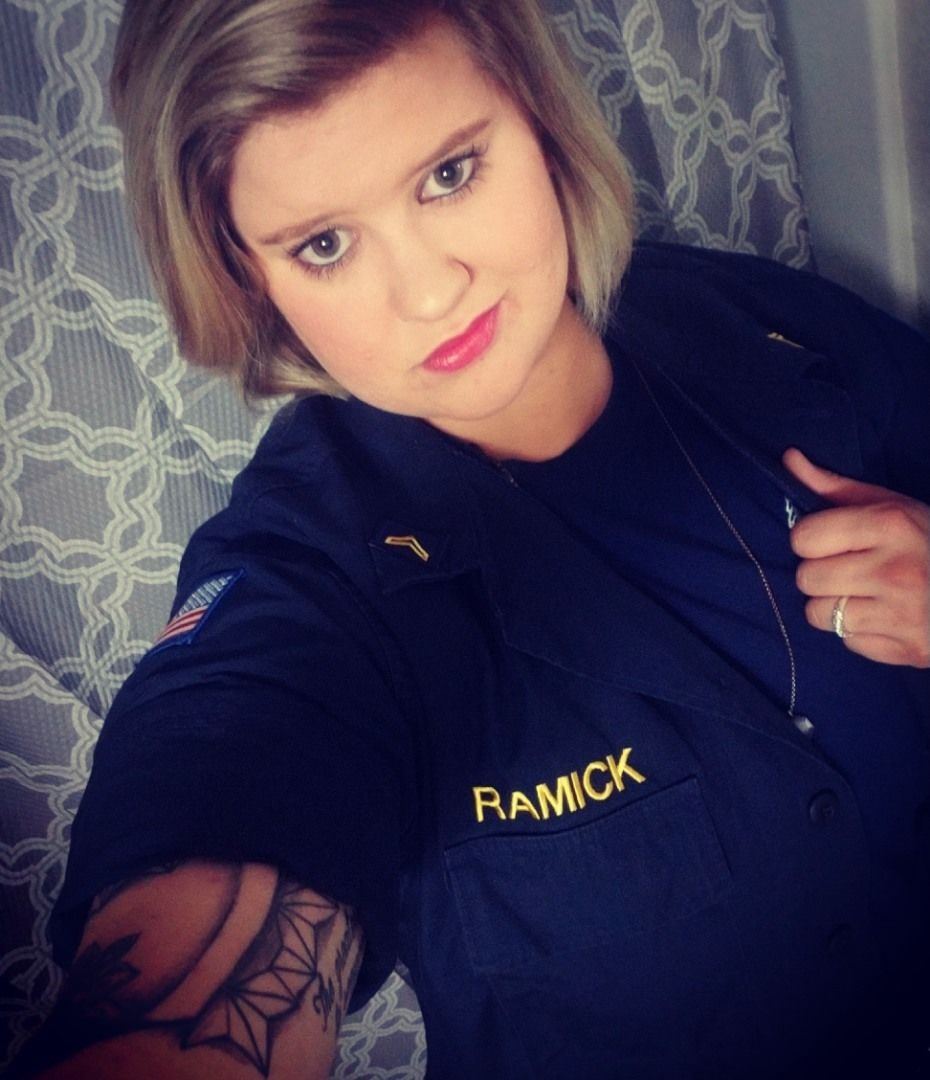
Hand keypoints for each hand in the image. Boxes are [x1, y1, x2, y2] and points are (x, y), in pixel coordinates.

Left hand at [783, 448, 929, 667]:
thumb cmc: (928, 541)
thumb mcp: (890, 506)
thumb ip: (834, 487)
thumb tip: (789, 458)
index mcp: (890, 525)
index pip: (804, 537)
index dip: (811, 540)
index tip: (830, 541)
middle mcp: (895, 570)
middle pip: (806, 578)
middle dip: (820, 574)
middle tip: (850, 569)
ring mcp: (902, 613)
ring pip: (818, 615)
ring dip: (833, 606)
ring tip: (864, 594)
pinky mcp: (908, 649)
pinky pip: (848, 642)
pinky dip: (859, 632)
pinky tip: (883, 616)